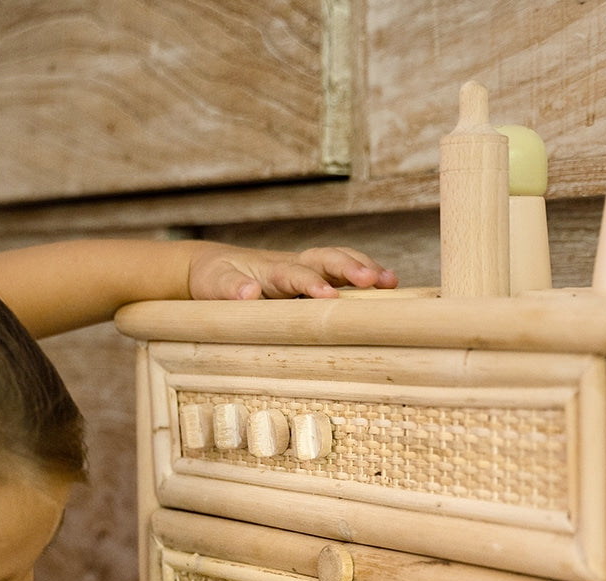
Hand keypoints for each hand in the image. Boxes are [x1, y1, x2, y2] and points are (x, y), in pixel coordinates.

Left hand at [188, 244, 397, 299]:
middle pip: (326, 259)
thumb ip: (230, 290)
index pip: (295, 274)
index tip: (329, 296)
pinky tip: (386, 288)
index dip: (312, 284)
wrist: (214, 267)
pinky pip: (340, 274)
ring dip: (364, 268)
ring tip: (391, 282)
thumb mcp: (214, 285)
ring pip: (338, 262)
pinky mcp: (311, 279)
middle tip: (373, 281)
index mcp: (270, 270)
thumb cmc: (214, 279)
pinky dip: (363, 276)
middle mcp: (293, 265)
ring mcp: (305, 270)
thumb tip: (249, 292)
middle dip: (351, 268)